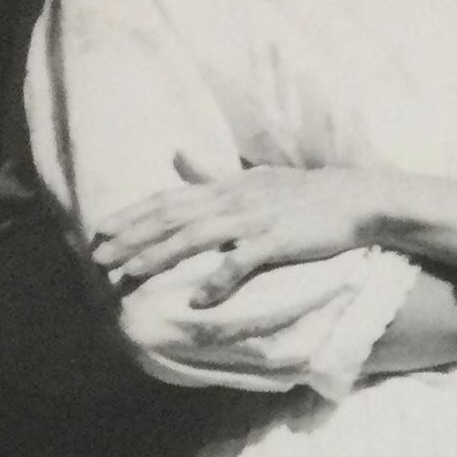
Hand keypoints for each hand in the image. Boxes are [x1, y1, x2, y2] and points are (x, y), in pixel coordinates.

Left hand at [91, 168, 396, 302]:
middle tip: (98, 257)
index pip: (168, 199)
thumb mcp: (254, 177)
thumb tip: (178, 155)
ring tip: (128, 275)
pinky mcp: (277, 242)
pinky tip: (196, 301)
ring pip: (194, 238)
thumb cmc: (306, 194)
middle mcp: (232, 198)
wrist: (358, 199)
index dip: (132, 215)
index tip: (101, 231)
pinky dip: (217, 282)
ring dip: (158, 257)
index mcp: (225, 185)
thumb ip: (213, 173)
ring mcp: (253, 220)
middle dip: (131, 238)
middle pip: (171, 218)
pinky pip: (240, 263)